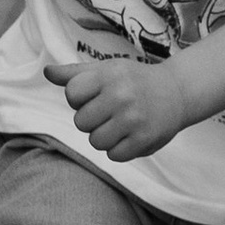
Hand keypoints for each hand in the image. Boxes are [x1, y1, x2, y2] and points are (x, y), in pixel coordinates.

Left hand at [58, 51, 186, 161]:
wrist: (177, 92)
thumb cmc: (134, 80)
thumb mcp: (107, 69)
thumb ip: (74, 73)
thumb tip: (46, 72)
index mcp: (108, 75)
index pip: (71, 95)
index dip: (80, 99)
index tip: (96, 96)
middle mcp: (121, 96)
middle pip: (80, 122)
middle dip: (92, 120)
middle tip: (111, 112)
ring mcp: (134, 119)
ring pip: (96, 141)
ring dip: (104, 137)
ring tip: (120, 125)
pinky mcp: (144, 139)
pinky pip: (114, 155)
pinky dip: (119, 149)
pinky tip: (130, 135)